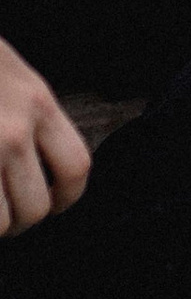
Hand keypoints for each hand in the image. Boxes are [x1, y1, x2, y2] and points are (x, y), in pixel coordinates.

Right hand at [0, 39, 91, 235]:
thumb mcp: (11, 75)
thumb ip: (29, 115)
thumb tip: (36, 163)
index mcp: (37, 103)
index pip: (75, 167)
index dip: (65, 196)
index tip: (53, 202)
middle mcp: (13, 129)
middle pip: (36, 206)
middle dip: (20, 221)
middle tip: (6, 217)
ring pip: (0, 222)